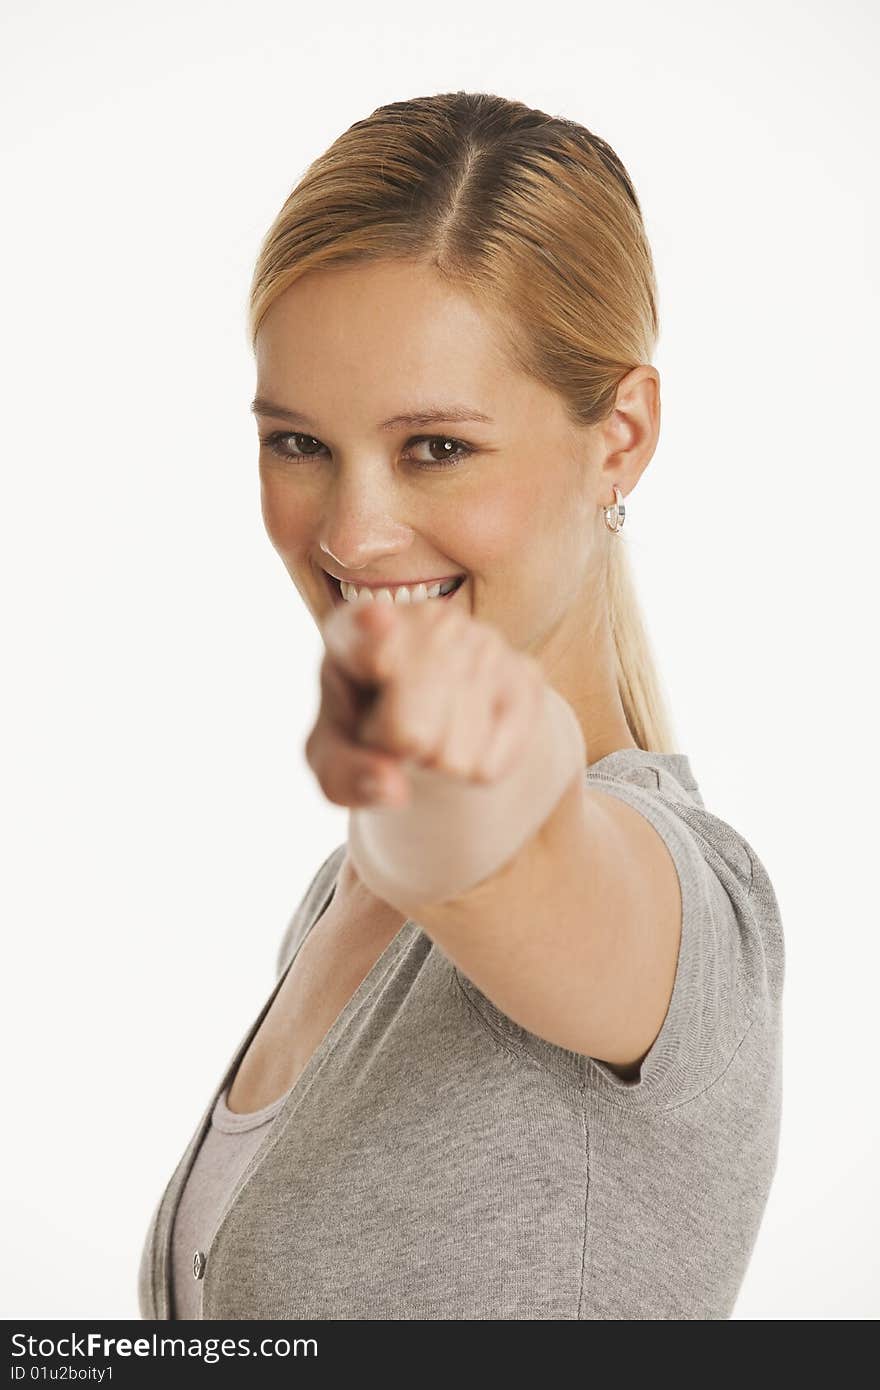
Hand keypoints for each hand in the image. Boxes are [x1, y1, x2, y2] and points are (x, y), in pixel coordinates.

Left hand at [305, 597, 545, 809]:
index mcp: (356, 629)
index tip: (378, 619)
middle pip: (410, 733)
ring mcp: (481, 641)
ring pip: (455, 757)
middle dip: (399, 754)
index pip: (366, 633)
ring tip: (432, 728)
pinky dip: (475, 771)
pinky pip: (492, 764)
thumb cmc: (365, 733)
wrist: (432, 722)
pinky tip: (467, 735)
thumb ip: (346, 775)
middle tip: (396, 732)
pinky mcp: (525, 676)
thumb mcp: (334, 759)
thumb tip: (393, 789)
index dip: (372, 632)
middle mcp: (425, 620)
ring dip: (438, 763)